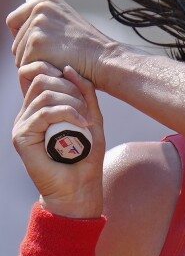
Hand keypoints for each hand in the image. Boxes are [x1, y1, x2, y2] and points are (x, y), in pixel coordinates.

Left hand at [6, 0, 114, 86]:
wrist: (104, 57)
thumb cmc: (89, 46)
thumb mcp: (66, 22)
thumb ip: (45, 21)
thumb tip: (24, 28)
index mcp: (46, 0)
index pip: (14, 21)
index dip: (23, 37)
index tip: (39, 46)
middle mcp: (40, 8)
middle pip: (16, 40)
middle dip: (30, 52)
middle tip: (55, 55)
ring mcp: (38, 25)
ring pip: (19, 54)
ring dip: (35, 62)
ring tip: (59, 60)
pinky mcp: (37, 43)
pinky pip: (25, 65)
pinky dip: (40, 70)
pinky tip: (57, 66)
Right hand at [13, 62, 105, 217]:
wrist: (79, 187)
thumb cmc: (86, 155)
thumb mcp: (91, 117)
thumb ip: (84, 94)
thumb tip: (68, 69)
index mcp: (41, 106)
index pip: (37, 72)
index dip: (56, 70)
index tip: (78, 86)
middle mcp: (28, 113)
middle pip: (42, 78)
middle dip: (70, 87)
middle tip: (87, 110)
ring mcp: (23, 124)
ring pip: (45, 94)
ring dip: (73, 103)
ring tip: (87, 121)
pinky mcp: (22, 137)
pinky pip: (44, 113)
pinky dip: (68, 114)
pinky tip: (83, 125)